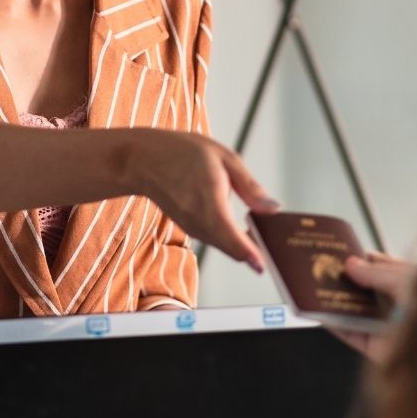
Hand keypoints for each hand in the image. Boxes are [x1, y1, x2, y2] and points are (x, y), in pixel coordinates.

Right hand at [127, 129, 276, 270]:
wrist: (142, 160)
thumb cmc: (181, 152)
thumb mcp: (224, 158)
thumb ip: (250, 187)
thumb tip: (272, 208)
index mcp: (210, 204)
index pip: (234, 241)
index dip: (253, 256)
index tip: (266, 265)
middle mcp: (199, 223)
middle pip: (232, 249)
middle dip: (254, 251)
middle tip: (274, 246)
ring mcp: (192, 227)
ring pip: (225, 245)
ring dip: (242, 244)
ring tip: (263, 234)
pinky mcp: (190, 227)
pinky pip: (215, 238)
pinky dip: (230, 237)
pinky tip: (242, 227)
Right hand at [330, 253, 416, 363]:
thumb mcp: (405, 278)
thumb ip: (376, 273)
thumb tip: (353, 265)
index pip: (386, 269)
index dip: (365, 260)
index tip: (344, 253)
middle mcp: (404, 306)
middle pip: (369, 291)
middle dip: (349, 281)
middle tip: (327, 269)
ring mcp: (391, 328)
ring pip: (358, 312)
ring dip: (339, 301)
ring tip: (318, 288)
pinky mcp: (380, 350)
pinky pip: (352, 335)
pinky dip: (336, 324)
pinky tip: (323, 312)